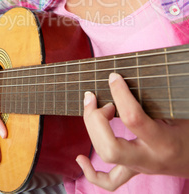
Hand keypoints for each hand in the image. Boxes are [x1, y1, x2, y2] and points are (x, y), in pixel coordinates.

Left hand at [76, 73, 188, 190]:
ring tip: (94, 108)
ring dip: (91, 130)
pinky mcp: (134, 171)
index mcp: (164, 142)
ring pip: (106, 159)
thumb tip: (129, 80)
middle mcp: (149, 159)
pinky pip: (109, 181)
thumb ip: (157, 101)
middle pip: (110, 147)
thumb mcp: (180, 113)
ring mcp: (140, 168)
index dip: (120, 94)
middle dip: (95, 119)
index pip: (133, 119)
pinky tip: (80, 159)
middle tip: (98, 99)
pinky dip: (91, 173)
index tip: (113, 77)